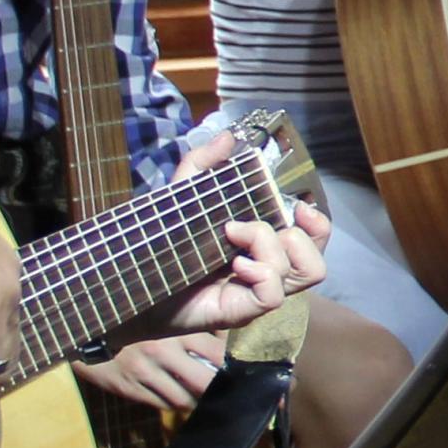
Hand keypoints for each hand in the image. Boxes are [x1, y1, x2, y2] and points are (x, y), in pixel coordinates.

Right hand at [77, 330, 226, 419]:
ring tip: (204, 399)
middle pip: (204, 382)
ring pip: (182, 399)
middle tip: (225, 391)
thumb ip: (190, 324)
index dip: (230, 364)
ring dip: (196, 401)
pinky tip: (179, 399)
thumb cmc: (130, 319)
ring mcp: (144, 372)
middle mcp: (161, 351)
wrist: (85, 331)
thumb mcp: (161, 315)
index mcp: (174, 330)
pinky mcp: (129, 388)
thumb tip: (223, 333)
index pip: (216, 352)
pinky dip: (174, 404)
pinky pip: (161, 404)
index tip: (236, 368)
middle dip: (217, 389)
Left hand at [134, 128, 328, 337]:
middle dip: (299, 236)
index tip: (300, 207)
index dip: (318, 223)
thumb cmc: (159, 245)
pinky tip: (234, 266)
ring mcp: (256, 293)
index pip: (313, 239)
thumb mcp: (181, 196)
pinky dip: (262, 273)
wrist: (129, 281)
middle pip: (317, 261)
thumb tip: (228, 137)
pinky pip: (274, 294)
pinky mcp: (242, 310)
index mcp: (262, 246)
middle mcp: (266, 271)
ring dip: (273, 248)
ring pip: (305, 274)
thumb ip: (203, 165)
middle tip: (249, 225)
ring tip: (234, 240)